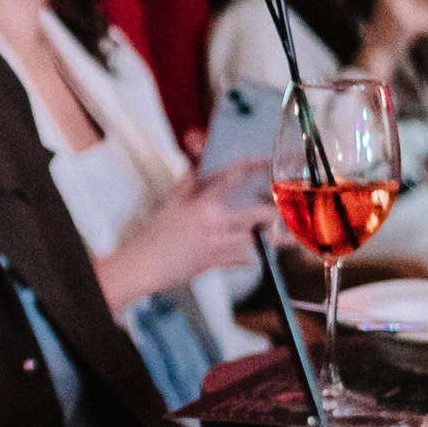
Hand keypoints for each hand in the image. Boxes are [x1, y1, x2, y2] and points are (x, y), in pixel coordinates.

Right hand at [96, 160, 283, 310]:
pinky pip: (240, 260)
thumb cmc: (154, 234)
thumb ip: (188, 182)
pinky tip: (248, 257)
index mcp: (202, 205)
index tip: (263, 162)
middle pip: (255, 216)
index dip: (251, 167)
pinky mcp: (215, 263)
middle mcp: (214, 225)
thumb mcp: (171, 202)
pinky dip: (244, 258)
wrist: (144, 264)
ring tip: (264, 233)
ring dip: (257, 236)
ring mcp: (217, 246)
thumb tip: (195, 164)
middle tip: (283, 209)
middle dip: (272, 212)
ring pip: (250, 240)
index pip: (232, 179)